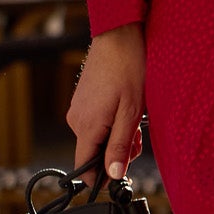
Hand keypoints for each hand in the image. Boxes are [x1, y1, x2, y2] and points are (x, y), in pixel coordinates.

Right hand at [66, 23, 146, 180]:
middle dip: (117, 152)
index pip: (85, 167)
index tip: (122, 174)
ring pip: (97, 138)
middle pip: (94, 153)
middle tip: (137, 137)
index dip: (103, 177)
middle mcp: (76, 120)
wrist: (118, 36)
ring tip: (134, 118)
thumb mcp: (130, 112)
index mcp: (86, 126)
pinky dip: (111, 124)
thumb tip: (112, 175)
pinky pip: (95, 124)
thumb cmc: (128, 69)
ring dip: (117, 136)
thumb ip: (120, 146)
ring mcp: (78, 110)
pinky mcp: (82, 102)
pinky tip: (125, 110)